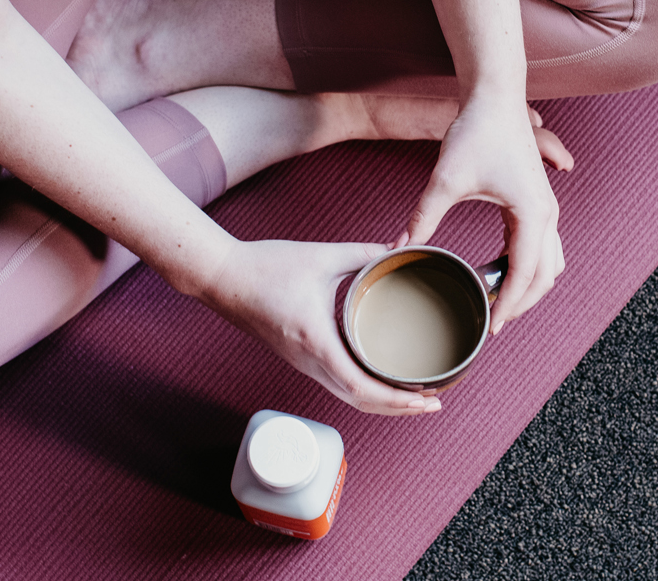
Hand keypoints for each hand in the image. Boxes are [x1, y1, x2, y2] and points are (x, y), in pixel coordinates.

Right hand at [201, 239, 440, 414]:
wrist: (222, 277)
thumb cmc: (265, 267)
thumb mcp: (322, 257)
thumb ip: (364, 253)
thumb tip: (400, 248)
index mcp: (317, 341)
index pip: (362, 387)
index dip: (398, 400)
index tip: (427, 398)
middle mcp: (310, 361)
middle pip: (361, 402)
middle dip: (400, 408)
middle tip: (434, 402)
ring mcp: (303, 364)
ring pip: (349, 397)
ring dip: (383, 402)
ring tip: (415, 397)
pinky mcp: (300, 359)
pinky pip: (337, 384)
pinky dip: (365, 391)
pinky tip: (382, 380)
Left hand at [394, 97, 573, 333]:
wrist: (494, 97)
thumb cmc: (476, 132)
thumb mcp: (445, 180)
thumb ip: (422, 217)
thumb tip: (398, 247)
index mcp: (531, 214)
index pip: (524, 275)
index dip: (508, 305)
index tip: (491, 327)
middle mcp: (548, 214)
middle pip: (546, 276)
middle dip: (522, 303)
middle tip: (492, 322)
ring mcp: (547, 208)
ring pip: (550, 263)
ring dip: (529, 286)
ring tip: (497, 302)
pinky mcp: (538, 201)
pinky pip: (542, 246)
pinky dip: (527, 266)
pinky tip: (499, 273)